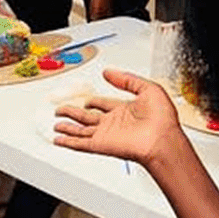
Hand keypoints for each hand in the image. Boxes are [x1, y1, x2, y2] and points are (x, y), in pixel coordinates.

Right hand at [53, 70, 184, 170]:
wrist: (162, 140)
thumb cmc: (163, 119)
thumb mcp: (148, 89)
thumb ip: (126, 80)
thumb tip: (108, 72)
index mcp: (125, 110)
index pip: (104, 104)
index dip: (95, 101)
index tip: (87, 99)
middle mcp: (114, 123)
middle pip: (88, 117)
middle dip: (74, 113)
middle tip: (62, 110)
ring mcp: (106, 134)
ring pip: (81, 130)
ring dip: (68, 127)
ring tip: (56, 123)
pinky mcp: (101, 145)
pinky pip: (80, 143)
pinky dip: (68, 141)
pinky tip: (58, 139)